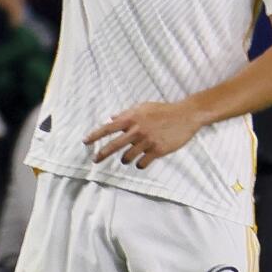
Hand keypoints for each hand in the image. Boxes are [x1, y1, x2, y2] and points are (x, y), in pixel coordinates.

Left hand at [85, 101, 202, 167]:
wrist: (186, 115)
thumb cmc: (164, 110)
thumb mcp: (144, 107)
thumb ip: (127, 113)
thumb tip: (111, 118)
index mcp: (132, 118)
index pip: (108, 128)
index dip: (95, 135)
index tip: (85, 142)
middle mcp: (137, 130)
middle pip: (114, 146)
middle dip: (102, 154)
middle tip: (95, 160)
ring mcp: (147, 141)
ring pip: (128, 157)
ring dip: (126, 159)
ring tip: (128, 158)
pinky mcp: (158, 151)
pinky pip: (142, 163)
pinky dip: (140, 164)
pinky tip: (143, 161)